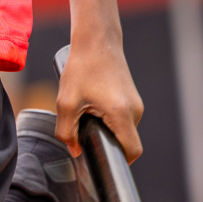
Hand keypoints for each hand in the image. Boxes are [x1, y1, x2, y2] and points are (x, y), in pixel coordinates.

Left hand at [55, 36, 143, 162]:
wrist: (96, 40)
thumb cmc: (81, 68)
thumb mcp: (66, 102)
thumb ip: (67, 131)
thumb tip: (76, 151)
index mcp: (122, 114)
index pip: (132, 151)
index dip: (119, 161)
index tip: (101, 161)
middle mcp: (135, 110)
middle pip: (127, 141)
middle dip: (107, 142)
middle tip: (85, 134)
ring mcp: (136, 102)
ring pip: (124, 128)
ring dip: (107, 128)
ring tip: (86, 114)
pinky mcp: (132, 96)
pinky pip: (123, 117)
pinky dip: (110, 119)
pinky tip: (92, 106)